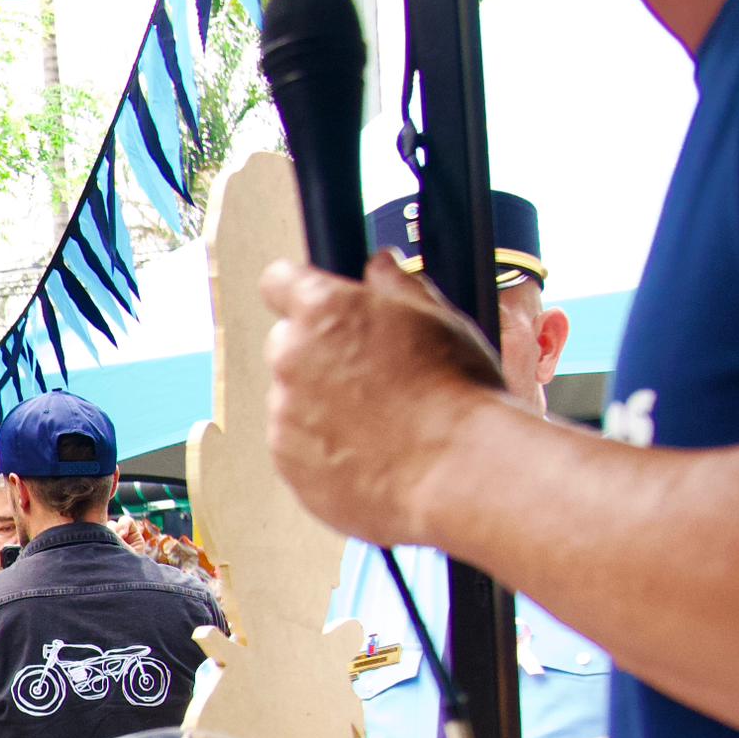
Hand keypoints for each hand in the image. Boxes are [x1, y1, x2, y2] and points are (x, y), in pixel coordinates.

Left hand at [262, 252, 508, 546]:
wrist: (459, 472)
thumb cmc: (456, 392)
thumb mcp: (439, 318)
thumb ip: (397, 285)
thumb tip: (380, 266)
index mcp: (323, 310)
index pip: (279, 281)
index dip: (298, 289)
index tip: (313, 302)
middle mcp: (291, 357)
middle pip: (286, 343)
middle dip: (316, 353)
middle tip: (369, 373)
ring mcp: (285, 414)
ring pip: (292, 399)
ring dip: (320, 405)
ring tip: (380, 423)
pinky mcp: (288, 463)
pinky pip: (297, 447)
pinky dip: (322, 448)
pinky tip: (370, 454)